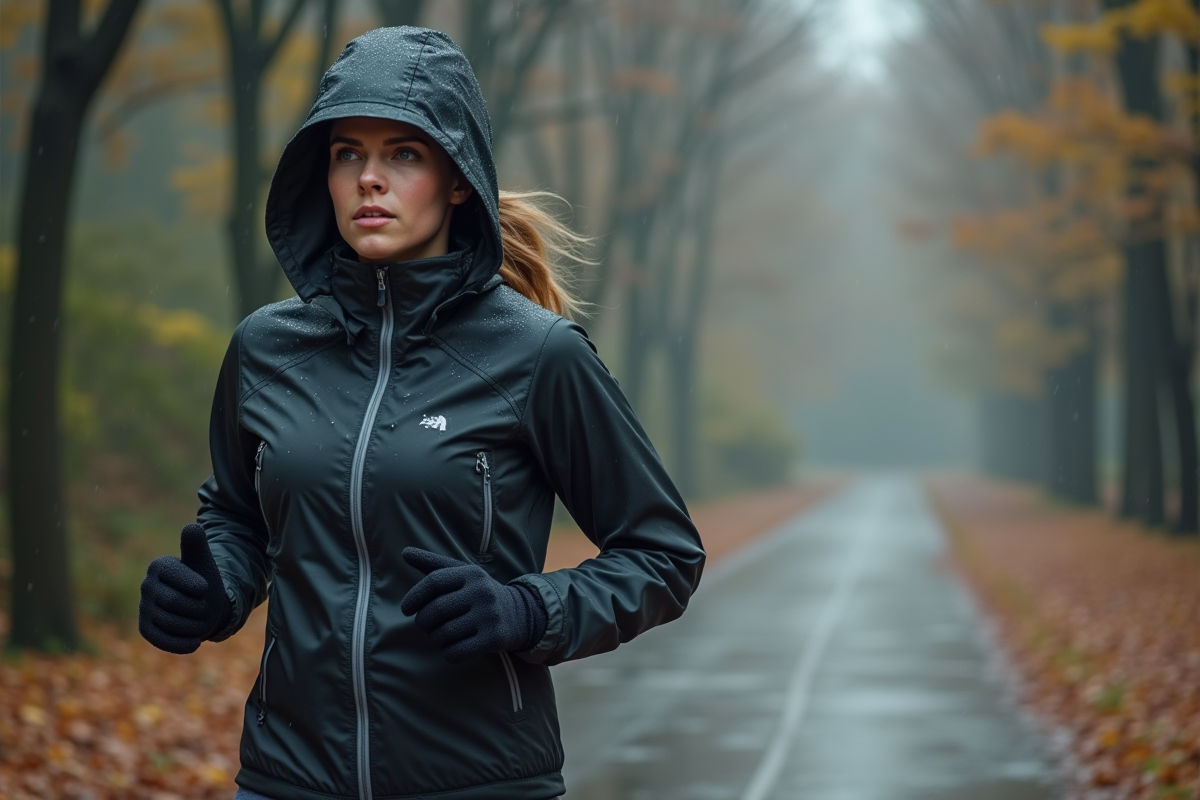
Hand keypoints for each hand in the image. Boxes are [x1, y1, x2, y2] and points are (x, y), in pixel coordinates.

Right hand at [138, 523, 231, 653]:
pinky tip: (195, 641)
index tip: (205, 588)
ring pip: (170, 622)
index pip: (174, 575)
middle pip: (174, 601)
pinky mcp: (145, 629)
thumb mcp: (203, 562)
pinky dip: (183, 643)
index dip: (194, 584)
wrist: (204, 606)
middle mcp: (146, 586)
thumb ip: (197, 545)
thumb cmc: (203, 581)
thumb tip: (192, 527)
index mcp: (158, 566)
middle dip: (197, 606)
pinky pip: (162, 640)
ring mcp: (143, 608)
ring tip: (201, 620)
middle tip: (204, 606)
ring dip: (194, 625)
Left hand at [401, 548, 544, 662]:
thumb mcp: (462, 574)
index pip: (434, 581)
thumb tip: (405, 552)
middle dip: (423, 621)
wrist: (519, 614)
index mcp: (471, 574)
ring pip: (444, 634)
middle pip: (436, 610)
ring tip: (439, 636)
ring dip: (434, 639)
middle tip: (425, 625)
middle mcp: (482, 592)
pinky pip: (457, 652)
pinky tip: (452, 647)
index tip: (406, 609)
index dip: (414, 596)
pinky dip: (448, 653)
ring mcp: (490, 616)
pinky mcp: (494, 638)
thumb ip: (433, 564)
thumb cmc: (479, 593)